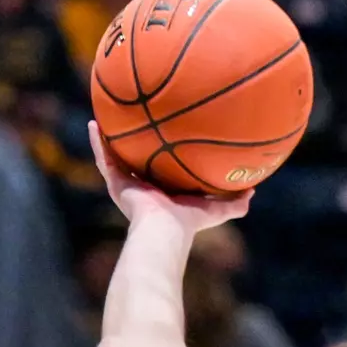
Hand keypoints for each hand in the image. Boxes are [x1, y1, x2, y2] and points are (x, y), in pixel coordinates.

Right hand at [90, 122, 250, 231]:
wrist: (165, 229)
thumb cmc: (189, 221)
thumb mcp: (217, 209)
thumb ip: (235, 202)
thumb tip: (253, 191)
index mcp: (163, 192)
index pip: (161, 170)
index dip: (161, 156)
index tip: (164, 137)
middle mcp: (143, 187)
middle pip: (136, 161)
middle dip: (135, 144)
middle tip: (134, 123)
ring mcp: (126, 184)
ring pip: (116, 156)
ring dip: (110, 139)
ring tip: (106, 118)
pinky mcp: (115, 183)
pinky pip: (103, 158)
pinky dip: (97, 142)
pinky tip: (94, 124)